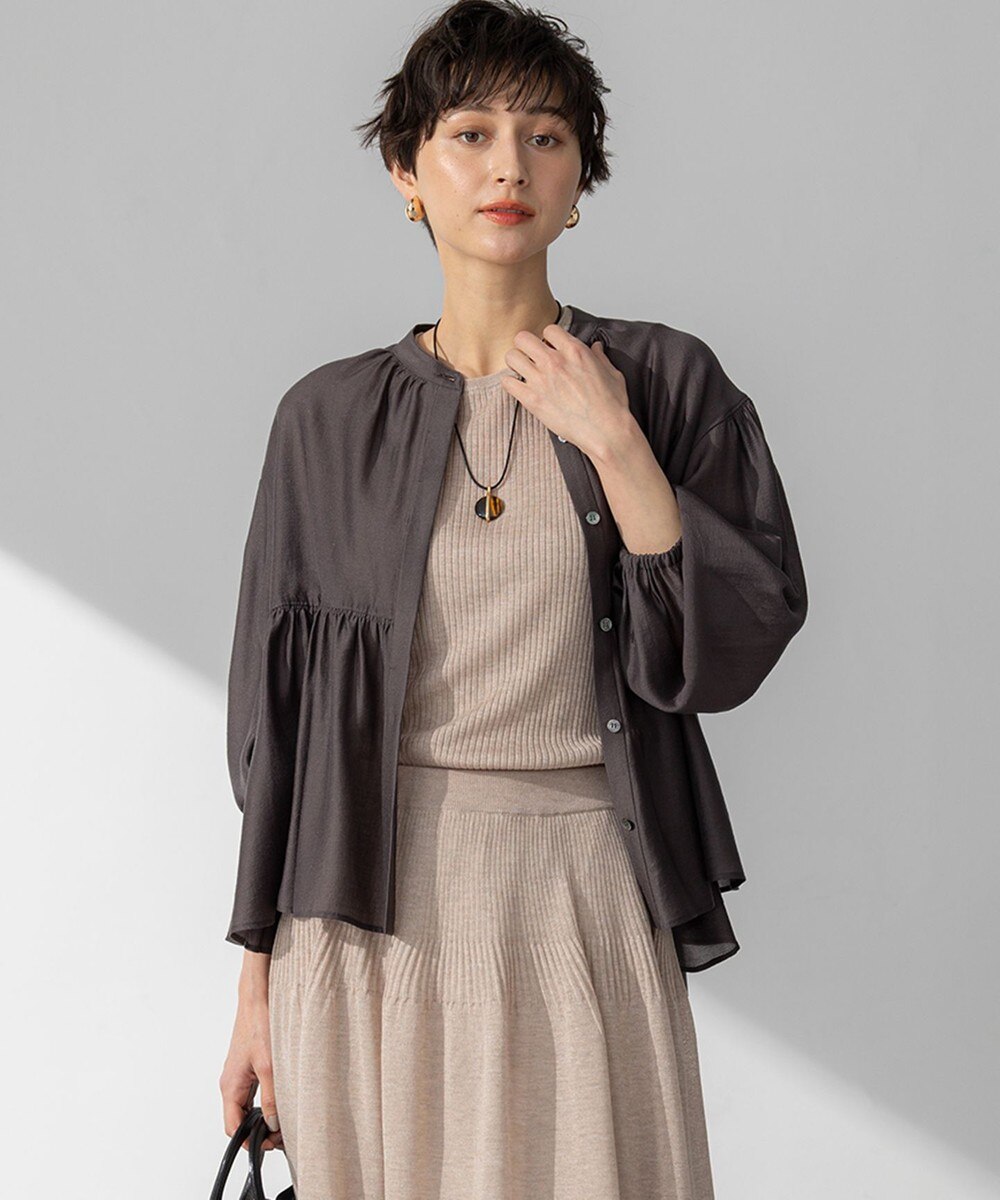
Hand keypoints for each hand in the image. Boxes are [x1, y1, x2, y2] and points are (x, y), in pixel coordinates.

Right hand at [219, 992, 283, 1152]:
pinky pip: (253, 1093)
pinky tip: (280, 1099)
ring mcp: (239, 1075)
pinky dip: (265, 1101)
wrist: (257, 998)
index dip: (250, 1140)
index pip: (233, 1128)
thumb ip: (271, 1098)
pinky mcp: (248, 1067)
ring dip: (263, 1115)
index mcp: (230, 1086)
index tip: (270, 1142)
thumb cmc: (258, 1024)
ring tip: (283, 1118)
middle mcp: (231, 1083)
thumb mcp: (269, 1065)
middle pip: (240, 1119)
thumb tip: (273, 1124)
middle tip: (282, 1132)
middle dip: (259, 1130)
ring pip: (248, 1106)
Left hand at [498, 323, 634, 459]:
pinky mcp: (532, 400)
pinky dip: (510, 384)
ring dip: (515, 363)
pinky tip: (519, 388)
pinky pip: (507, 383)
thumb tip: (596, 348)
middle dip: (525, 345)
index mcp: (574, 351)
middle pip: (523, 338)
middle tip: (530, 356)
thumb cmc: (611, 406)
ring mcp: (541, 380)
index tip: (549, 347)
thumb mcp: (612, 374)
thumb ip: (600, 357)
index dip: (548, 338)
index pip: (549, 329)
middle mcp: (555, 361)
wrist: (606, 431)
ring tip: (522, 371)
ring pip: (511, 356)